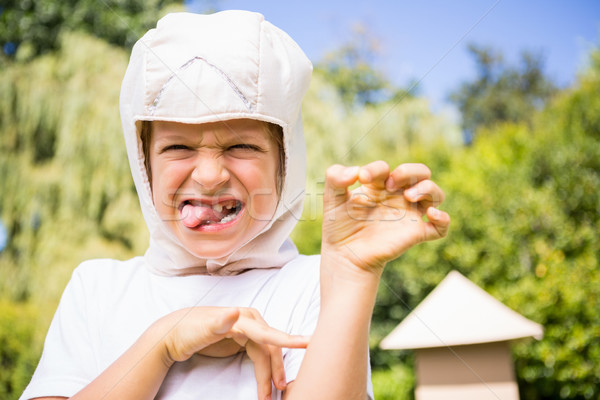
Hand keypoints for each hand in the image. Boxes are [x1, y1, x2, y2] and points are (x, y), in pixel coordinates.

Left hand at [159, 307, 309, 399]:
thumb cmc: (186, 331)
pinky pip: (260, 355)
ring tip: (267, 394)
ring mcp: (247, 330)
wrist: (173, 333)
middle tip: (278, 391)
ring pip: (266, 354)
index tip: (308, 343)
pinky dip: (264, 369)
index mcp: (242, 318)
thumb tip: (237, 311)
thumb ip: (219, 321)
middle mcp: (249, 321)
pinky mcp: (243, 339)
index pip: (268, 334)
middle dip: (275, 370)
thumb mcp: (201, 329)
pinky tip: (266, 381)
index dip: (288, 341)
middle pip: (270, 348)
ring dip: (269, 374)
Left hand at [322, 161, 449, 272]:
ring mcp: (409, 215)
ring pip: (435, 194)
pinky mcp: (415, 234)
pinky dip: (443, 219)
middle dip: (410, 171)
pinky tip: (431, 214)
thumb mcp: (331, 199)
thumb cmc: (339, 226)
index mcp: (380, 185)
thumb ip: (335, 178)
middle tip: (392, 183)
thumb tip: (356, 171)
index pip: (386, 168)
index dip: (377, 168)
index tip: (362, 178)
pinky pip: (441, 226)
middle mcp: (398, 197)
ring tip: (409, 196)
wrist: (344, 256)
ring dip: (428, 189)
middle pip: (420, 173)